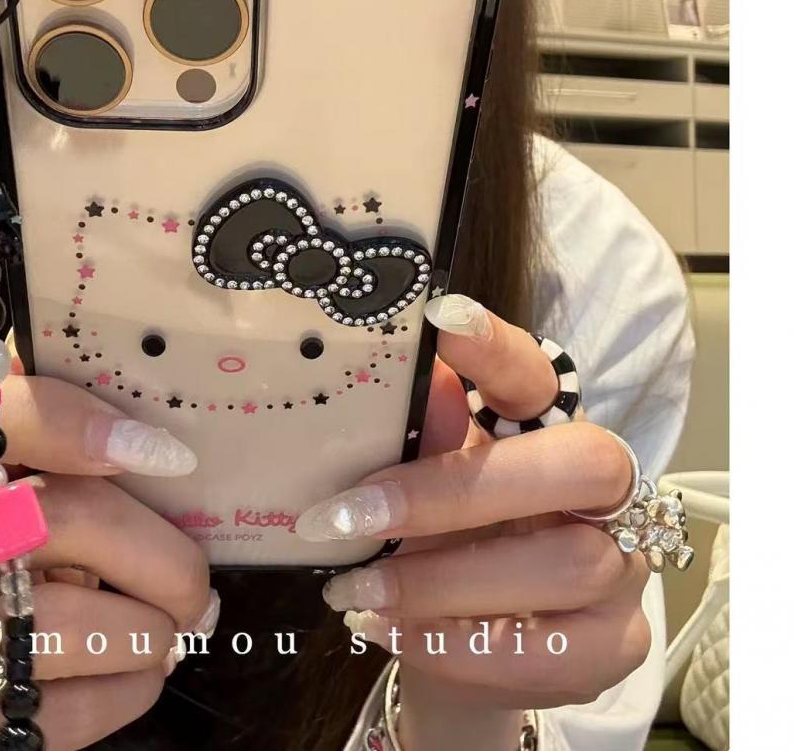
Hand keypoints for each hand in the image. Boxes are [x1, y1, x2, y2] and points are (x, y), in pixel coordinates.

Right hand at [0, 374, 215, 750]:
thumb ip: (44, 441)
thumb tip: (147, 438)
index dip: (65, 422)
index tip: (158, 450)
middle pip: (60, 520)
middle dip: (160, 557)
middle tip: (194, 583)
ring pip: (69, 624)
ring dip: (148, 630)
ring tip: (166, 628)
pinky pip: (61, 712)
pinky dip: (127, 689)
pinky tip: (135, 672)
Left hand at [297, 294, 649, 711]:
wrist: (460, 641)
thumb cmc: (439, 539)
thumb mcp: (416, 482)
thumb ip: (420, 434)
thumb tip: (407, 372)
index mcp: (549, 427)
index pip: (538, 373)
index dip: (497, 348)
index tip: (439, 319)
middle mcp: (603, 488)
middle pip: (579, 466)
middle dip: (454, 492)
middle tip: (348, 516)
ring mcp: (621, 565)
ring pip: (565, 565)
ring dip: (439, 582)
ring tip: (353, 588)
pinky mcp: (614, 643)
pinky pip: (550, 651)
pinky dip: (455, 644)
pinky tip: (388, 629)